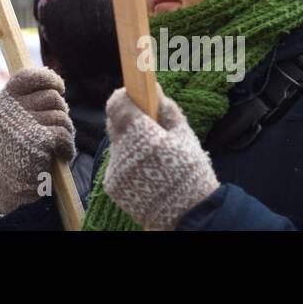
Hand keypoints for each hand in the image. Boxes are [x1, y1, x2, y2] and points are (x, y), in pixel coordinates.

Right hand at [0, 67, 74, 216]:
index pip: (28, 75)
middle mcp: (10, 108)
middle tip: (57, 127)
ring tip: (58, 144)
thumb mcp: (16, 117)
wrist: (14, 183)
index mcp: (5, 99)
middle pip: (52, 96)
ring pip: (61, 116)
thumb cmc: (21, 147)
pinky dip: (68, 146)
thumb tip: (55, 81)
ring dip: (66, 131)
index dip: (48, 78)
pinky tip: (63, 154)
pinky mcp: (36, 139)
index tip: (59, 87)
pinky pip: (64, 134)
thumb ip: (30, 98)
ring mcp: (22, 123)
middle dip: (61, 112)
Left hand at [102, 86, 218, 230]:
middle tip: (144, 125)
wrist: (189, 213)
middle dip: (127, 121)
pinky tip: (147, 171)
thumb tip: (155, 89)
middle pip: (115, 123)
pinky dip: (128, 163)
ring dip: (129, 143)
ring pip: (117, 144)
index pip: (117, 104)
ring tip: (151, 153)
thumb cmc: (191, 170)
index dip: (123, 97)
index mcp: (142, 133)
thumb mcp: (185, 135)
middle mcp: (123, 149)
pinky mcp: (112, 184)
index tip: (132, 96)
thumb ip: (168, 110)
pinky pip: (117, 164)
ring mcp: (115, 168)